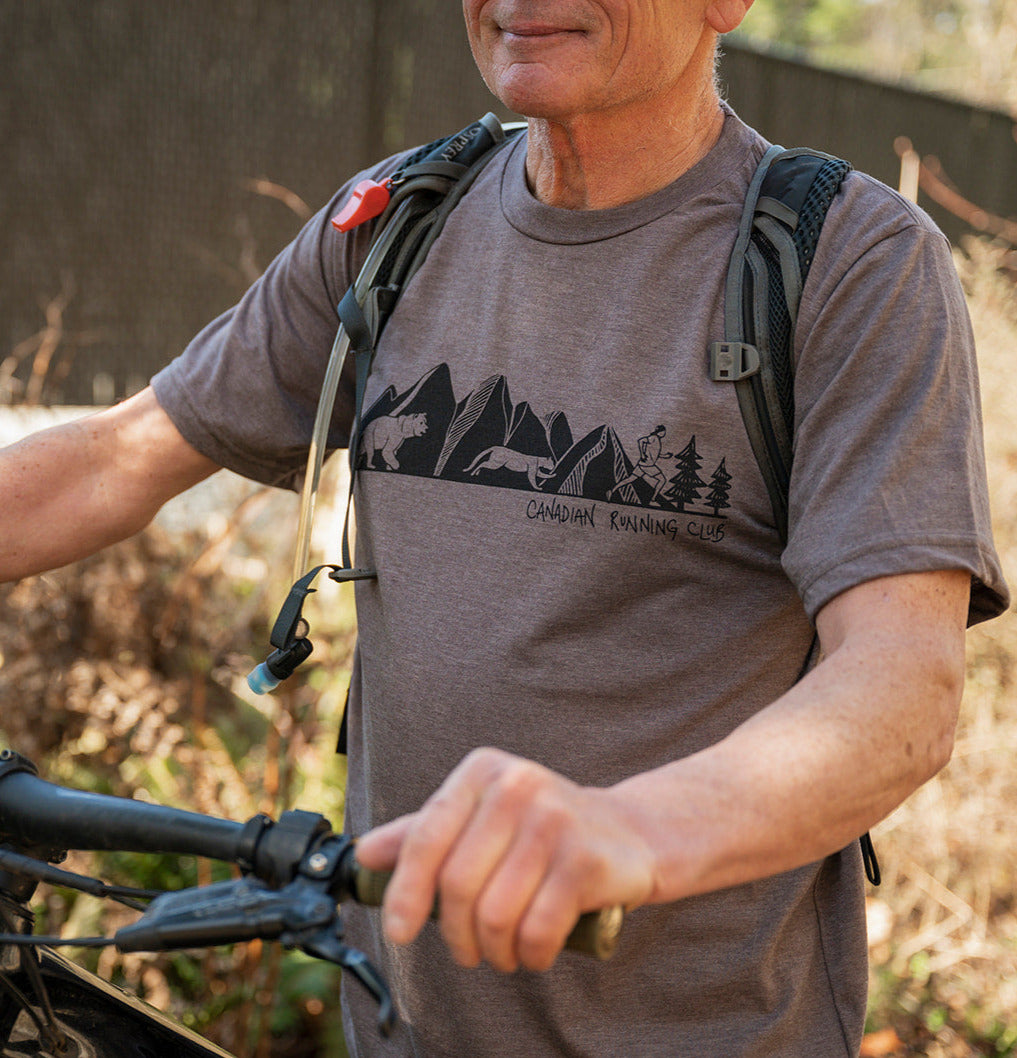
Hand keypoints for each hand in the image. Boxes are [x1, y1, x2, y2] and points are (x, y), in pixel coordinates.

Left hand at [354, 747, 657, 971]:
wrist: (628, 833)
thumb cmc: (539, 830)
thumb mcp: (480, 818)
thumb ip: (423, 833)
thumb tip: (363, 854)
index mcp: (482, 772)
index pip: (425, 836)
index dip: (404, 891)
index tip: (398, 932)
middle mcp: (516, 786)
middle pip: (457, 885)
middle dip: (455, 934)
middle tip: (468, 951)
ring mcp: (554, 820)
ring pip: (495, 914)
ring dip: (494, 951)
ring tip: (502, 953)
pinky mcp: (585, 859)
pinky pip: (537, 930)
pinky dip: (529, 956)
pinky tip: (533, 953)